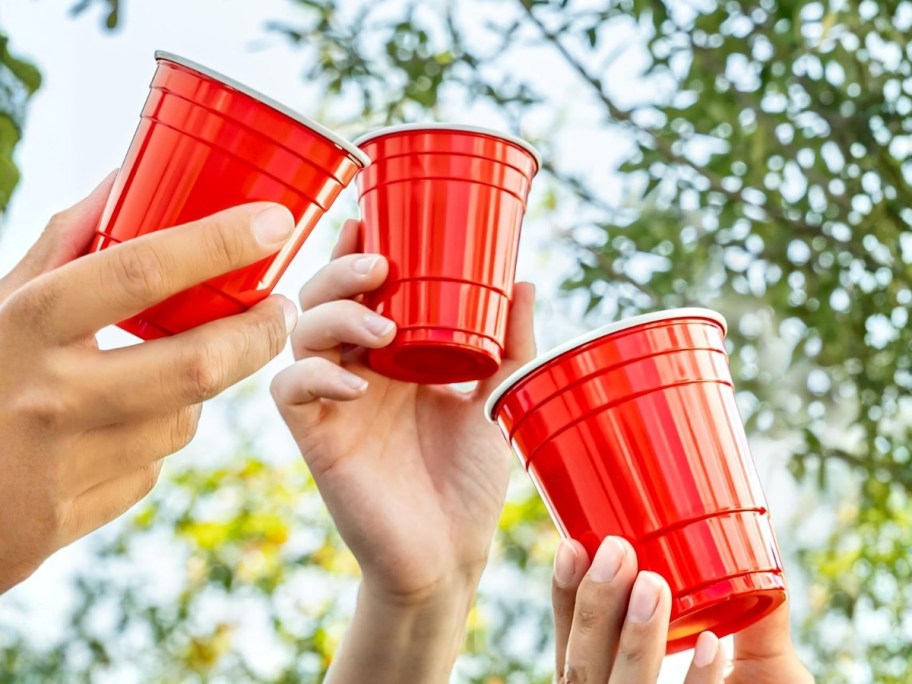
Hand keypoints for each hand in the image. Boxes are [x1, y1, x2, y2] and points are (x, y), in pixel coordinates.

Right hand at [0, 173, 298, 593]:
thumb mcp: (1, 301)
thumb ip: (64, 244)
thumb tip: (127, 178)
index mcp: (27, 325)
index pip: (141, 272)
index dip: (219, 243)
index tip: (275, 223)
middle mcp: (49, 397)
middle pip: (199, 364)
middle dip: (260, 334)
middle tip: (282, 311)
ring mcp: (61, 467)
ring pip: (183, 420)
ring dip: (201, 390)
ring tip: (187, 365)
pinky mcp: (69, 518)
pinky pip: (150, 467)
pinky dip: (154, 438)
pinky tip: (126, 425)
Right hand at [271, 219, 535, 681]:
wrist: (449, 554)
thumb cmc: (469, 480)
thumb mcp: (497, 399)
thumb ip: (509, 342)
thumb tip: (524, 279)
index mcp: (393, 355)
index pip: (362, 288)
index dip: (357, 248)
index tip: (373, 216)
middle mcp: (357, 370)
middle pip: (322, 298)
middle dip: (340, 272)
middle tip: (378, 267)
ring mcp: (333, 403)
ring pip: (298, 333)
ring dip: (332, 317)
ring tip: (380, 328)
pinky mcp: (317, 439)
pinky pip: (288, 391)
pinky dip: (312, 375)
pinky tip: (354, 384)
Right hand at [551, 537, 813, 682]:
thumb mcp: (744, 664)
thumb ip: (741, 616)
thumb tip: (748, 545)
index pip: (571, 642)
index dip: (564, 596)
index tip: (574, 546)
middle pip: (583, 667)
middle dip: (594, 607)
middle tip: (617, 552)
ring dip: (634, 640)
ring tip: (652, 586)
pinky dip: (694, 682)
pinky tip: (709, 646)